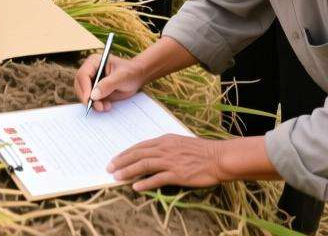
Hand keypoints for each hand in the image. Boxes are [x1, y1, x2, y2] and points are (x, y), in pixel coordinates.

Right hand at [74, 53, 143, 111]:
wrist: (137, 77)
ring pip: (84, 94)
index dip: (84, 87)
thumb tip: (93, 95)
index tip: (89, 99)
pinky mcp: (95, 91)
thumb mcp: (121, 77)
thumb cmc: (130, 72)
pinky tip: (107, 106)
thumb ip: (107, 85)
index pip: (83, 75)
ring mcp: (92, 82)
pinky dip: (97, 105)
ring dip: (93, 103)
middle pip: (80, 86)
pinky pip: (91, 100)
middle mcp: (90, 71)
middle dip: (87, 98)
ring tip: (105, 107)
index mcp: (94, 62)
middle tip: (98, 107)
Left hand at [108, 135, 226, 191]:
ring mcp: (171, 161)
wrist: (219, 157)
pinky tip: (136, 187)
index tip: (115, 159)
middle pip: (137, 154)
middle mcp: (165, 148)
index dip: (125, 153)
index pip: (140, 146)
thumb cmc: (201, 151)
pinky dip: (145, 183)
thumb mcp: (180, 143)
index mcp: (165, 140)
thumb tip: (151, 154)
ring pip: (144, 165)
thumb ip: (165, 147)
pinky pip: (157, 179)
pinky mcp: (178, 174)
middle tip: (109, 168)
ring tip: (117, 177)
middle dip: (121, 161)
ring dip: (128, 171)